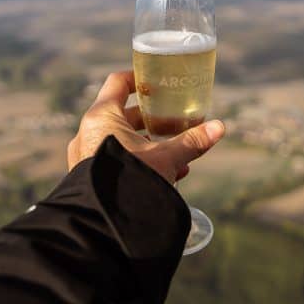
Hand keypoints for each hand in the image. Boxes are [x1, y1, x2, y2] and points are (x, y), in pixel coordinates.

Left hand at [67, 71, 224, 182]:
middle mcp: (88, 132)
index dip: (138, 79)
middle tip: (172, 120)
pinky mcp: (87, 177)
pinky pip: (113, 160)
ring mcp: (84, 156)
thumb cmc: (131, 181)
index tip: (156, 82)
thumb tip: (219, 128)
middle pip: (121, 114)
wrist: (104, 223)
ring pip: (119, 140)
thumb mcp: (165, 158)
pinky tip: (164, 176)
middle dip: (150, 119)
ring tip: (174, 153)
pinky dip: (136, 161)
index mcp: (101, 117)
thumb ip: (191, 142)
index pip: (118, 83)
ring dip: (146, 144)